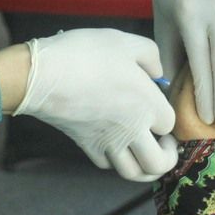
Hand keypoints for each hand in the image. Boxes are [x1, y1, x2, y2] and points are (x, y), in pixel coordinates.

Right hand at [12, 29, 176, 181]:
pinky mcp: (86, 146)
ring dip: (144, 167)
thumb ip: (151, 55)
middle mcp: (132, 130)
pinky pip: (108, 165)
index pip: (171, 124)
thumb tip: (157, 72)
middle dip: (168, 157)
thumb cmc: (86, 53)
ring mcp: (108, 143)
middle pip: (159, 164)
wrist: (43, 75)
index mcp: (147, 104)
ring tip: (144, 150)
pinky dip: (116, 159)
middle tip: (164, 142)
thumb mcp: (125, 41)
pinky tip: (116, 144)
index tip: (160, 103)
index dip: (168, 114)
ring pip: (134, 173)